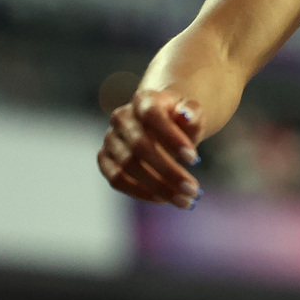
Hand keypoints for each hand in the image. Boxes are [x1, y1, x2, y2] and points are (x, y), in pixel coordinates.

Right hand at [96, 88, 203, 207]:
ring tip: (185, 200)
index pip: (152, 116)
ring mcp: (110, 139)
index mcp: (143, 100)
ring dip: (158, 187)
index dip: (171, 138)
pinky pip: (116, 180)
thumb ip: (193, 113)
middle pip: (140, 146)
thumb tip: (186, 116)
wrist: (162, 124)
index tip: (195, 159)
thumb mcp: (192, 114)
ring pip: (128, 166)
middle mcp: (121, 117)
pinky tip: (163, 199)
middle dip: (169, 171)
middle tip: (193, 190)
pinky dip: (140, 193)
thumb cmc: (180, 120)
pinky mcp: (104, 159)